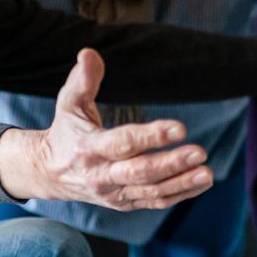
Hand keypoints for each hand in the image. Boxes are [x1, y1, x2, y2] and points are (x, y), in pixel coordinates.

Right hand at [0, 48, 213, 210]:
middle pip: (140, 172)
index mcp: (89, 148)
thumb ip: (81, 81)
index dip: (151, 136)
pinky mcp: (124, 203)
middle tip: (200, 152)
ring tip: (207, 172)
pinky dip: (180, 194)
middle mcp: (102, 175)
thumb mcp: (68, 104)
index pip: (123, 143)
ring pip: (151, 191)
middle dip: (171, 164)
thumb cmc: (66, 132)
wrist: (49, 174)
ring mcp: (114, 193)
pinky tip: (202, 182)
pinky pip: (154, 201)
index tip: (180, 128)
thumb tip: (89, 53)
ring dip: (181, 183)